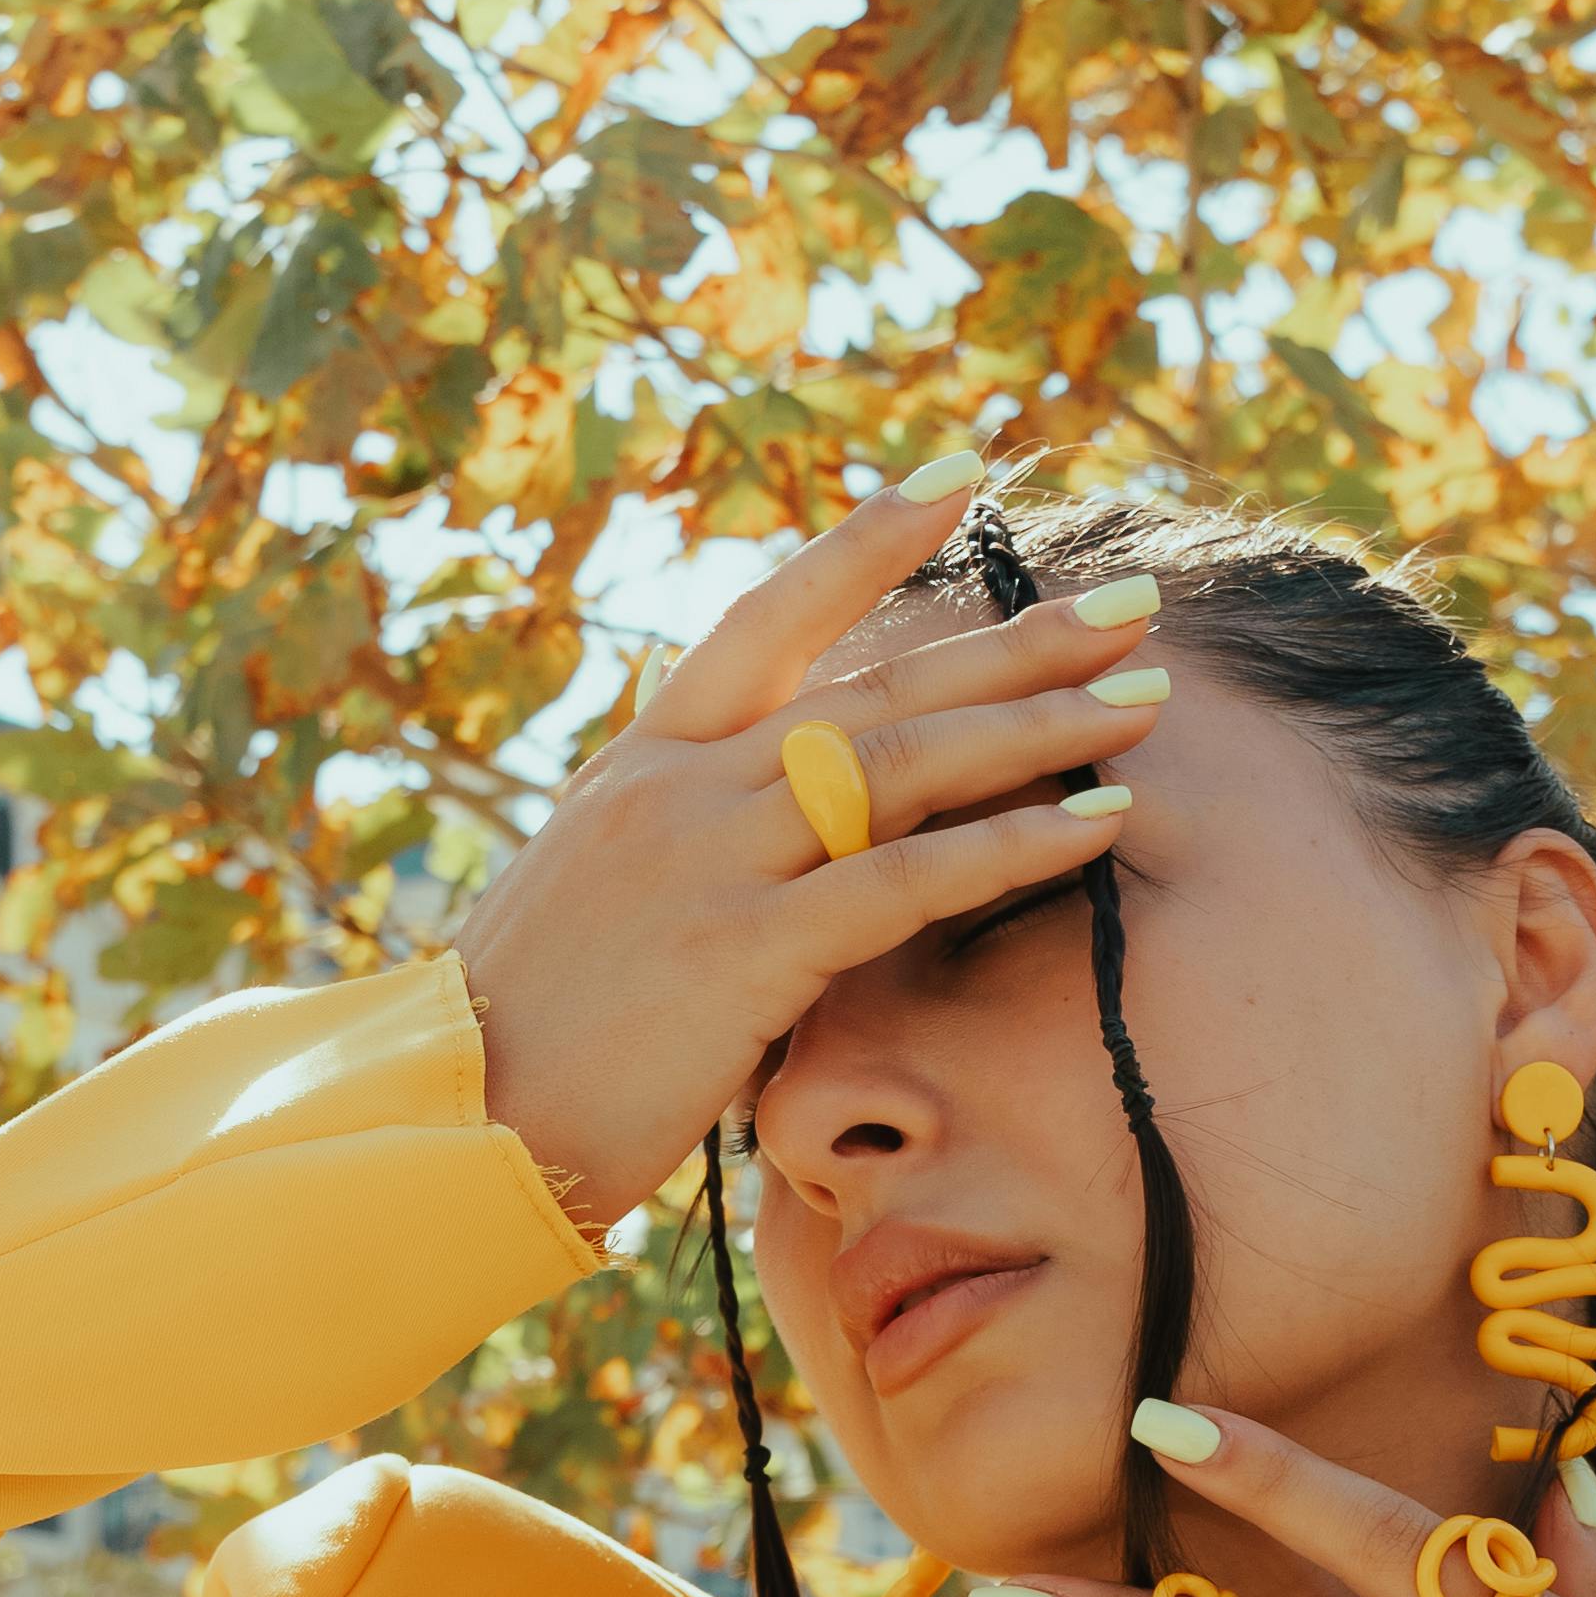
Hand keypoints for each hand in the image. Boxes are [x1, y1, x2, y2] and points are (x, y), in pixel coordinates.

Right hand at [450, 471, 1168, 1230]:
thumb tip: (783, 808)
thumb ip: (690, 834)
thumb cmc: (531, 1033)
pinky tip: (1095, 826)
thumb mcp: (604, 895)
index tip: (966, 474)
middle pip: (874, 681)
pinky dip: (1008, 847)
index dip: (871, 537)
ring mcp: (709, 861)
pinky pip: (900, 882)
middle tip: (1133, 603)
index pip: (772, 613)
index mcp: (646, 760)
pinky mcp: (741, 953)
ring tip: (1145, 701)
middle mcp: (681, 786)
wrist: (450, 1122)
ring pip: (900, 764)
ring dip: (1037, 727)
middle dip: (1016, 638)